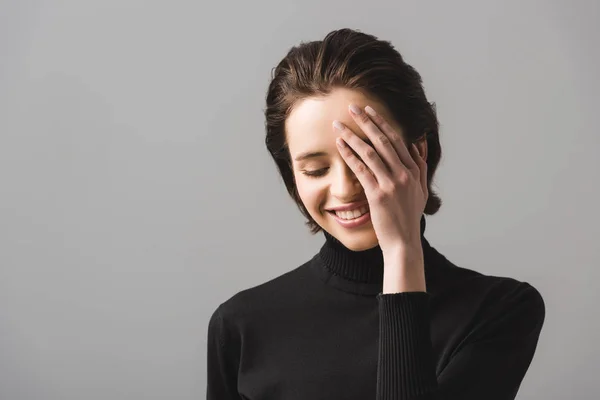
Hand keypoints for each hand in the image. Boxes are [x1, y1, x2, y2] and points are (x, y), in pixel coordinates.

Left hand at [333, 104, 427, 258]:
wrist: (404, 242)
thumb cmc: (409, 217)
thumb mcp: (421, 190)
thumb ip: (420, 166)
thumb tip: (416, 144)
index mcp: (414, 171)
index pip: (397, 139)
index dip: (382, 122)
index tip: (369, 110)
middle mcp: (405, 174)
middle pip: (383, 140)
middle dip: (366, 121)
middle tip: (353, 107)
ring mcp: (392, 184)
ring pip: (370, 152)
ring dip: (353, 136)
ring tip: (339, 125)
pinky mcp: (378, 195)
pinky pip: (361, 170)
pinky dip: (349, 155)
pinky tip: (339, 145)